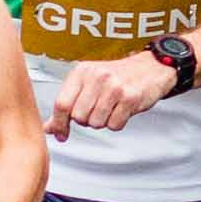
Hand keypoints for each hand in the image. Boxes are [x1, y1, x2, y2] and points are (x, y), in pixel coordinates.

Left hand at [49, 54, 173, 131]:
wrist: (151, 67)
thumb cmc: (117, 75)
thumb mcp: (88, 82)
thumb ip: (68, 103)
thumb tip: (49, 127)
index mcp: (82, 71)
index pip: (62, 103)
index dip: (59, 123)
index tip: (60, 134)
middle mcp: (97, 76)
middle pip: (79, 117)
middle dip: (87, 120)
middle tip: (97, 110)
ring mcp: (114, 87)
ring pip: (96, 123)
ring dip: (103, 121)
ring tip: (111, 108)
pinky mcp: (130, 98)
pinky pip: (114, 125)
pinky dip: (117, 123)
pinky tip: (122, 109)